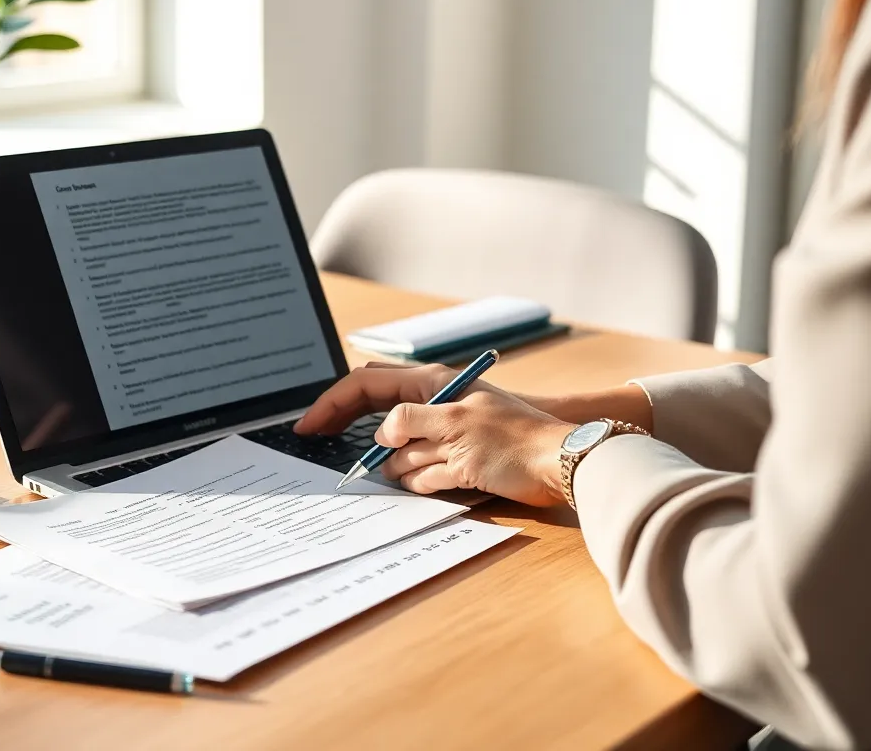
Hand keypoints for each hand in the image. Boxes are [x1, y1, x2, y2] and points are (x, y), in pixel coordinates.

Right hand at [295, 363, 575, 505]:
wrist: (562, 462)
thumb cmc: (514, 438)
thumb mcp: (455, 424)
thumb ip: (410, 425)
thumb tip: (380, 438)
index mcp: (429, 384)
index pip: (367, 384)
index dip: (333, 402)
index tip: (308, 426)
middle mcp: (432, 404)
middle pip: (377, 413)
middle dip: (353, 431)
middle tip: (321, 446)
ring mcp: (442, 433)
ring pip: (399, 449)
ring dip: (397, 465)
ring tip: (412, 471)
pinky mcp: (455, 460)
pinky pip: (421, 471)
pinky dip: (416, 480)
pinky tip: (421, 484)